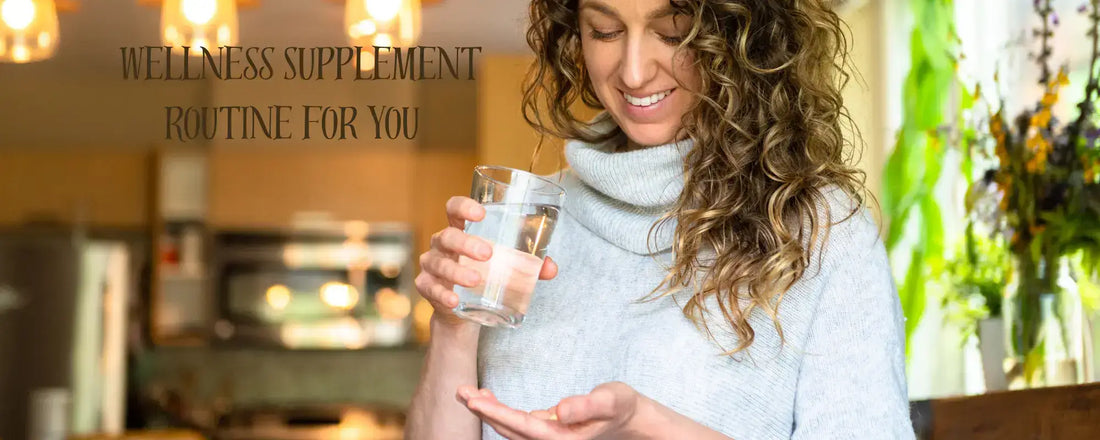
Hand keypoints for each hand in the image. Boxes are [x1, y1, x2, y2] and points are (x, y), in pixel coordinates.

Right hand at [415, 196, 558, 328]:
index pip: (454, 208)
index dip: (464, 206)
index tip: (481, 212)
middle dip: (466, 243)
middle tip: (488, 254)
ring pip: (439, 264)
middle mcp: (442, 244)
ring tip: (476, 280)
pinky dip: (443, 294)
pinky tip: (455, 300)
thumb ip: (529, 265)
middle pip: (448, 236)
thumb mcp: (505, 265)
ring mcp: (432, 265)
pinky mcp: (427, 287)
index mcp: (460, 229)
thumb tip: (551, 269)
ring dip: (457, 271)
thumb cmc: (485, 274)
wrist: (462, 309)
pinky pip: (431, 288)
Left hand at [456, 382, 642, 439]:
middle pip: (509, 430)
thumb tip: (561, 410)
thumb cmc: (622, 407)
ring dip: (488, 411)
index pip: (523, 426)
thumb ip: (588, 406)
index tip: (474, 401)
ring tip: (467, 392)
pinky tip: (488, 399)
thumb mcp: (612, 400)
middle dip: (483, 410)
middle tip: (460, 390)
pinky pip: (516, 424)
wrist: (630, 420)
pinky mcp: (546, 431)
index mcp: (564, 439)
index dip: (496, 413)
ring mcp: (548, 438)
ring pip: (510, 428)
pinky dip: (499, 411)